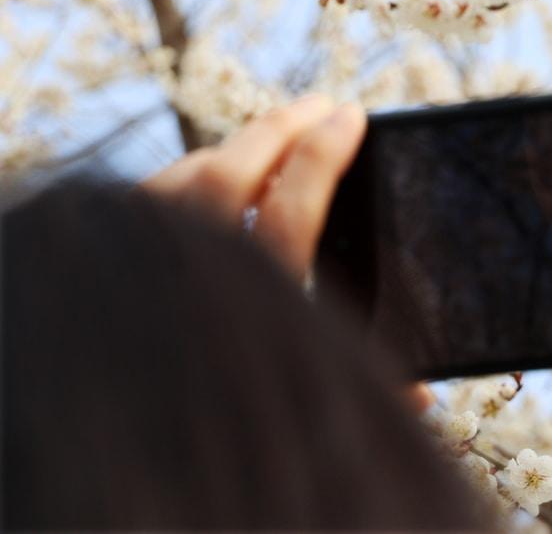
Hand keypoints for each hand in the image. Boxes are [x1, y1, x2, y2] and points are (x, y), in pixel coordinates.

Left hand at [144, 95, 438, 414]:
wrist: (118, 463)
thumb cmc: (233, 436)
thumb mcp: (311, 419)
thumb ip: (368, 402)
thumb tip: (423, 399)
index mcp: (250, 308)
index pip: (289, 206)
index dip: (323, 152)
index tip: (351, 115)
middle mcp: (189, 281)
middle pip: (229, 176)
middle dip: (280, 128)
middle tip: (320, 104)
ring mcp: (144, 271)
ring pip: (182, 183)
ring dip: (232, 149)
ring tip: (273, 132)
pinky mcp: (112, 272)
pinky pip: (146, 205)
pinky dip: (183, 179)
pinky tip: (209, 177)